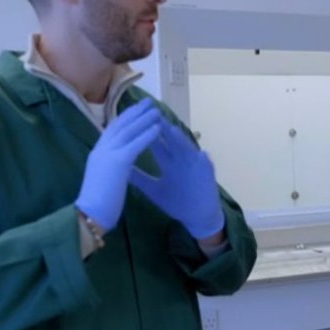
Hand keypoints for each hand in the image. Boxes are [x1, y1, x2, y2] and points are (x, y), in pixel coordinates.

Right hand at [75, 99, 161, 230]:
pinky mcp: (117, 162)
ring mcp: (108, 154)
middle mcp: (101, 149)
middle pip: (120, 124)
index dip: (126, 117)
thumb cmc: (96, 202)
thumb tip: (115, 160)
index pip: (113, 129)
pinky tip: (158, 128)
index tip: (136, 109)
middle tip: (149, 103)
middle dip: (135, 112)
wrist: (89, 214)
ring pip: (128, 131)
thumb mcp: (102, 177)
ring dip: (144, 119)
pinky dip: (147, 134)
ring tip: (157, 111)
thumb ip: (108, 165)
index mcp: (98, 152)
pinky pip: (135, 144)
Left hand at [130, 119, 224, 238]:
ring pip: (187, 149)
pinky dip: (202, 158)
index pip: (156, 143)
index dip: (147, 132)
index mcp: (168, 162)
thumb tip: (121, 168)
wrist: (197, 217)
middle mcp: (181, 159)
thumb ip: (139, 178)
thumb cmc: (176, 202)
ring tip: (171, 129)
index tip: (136, 119)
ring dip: (180, 140)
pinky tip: (200, 153)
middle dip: (162, 128)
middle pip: (171, 141)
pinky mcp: (207, 173)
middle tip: (152, 113)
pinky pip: (205, 164)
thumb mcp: (154, 190)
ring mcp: (195, 165)